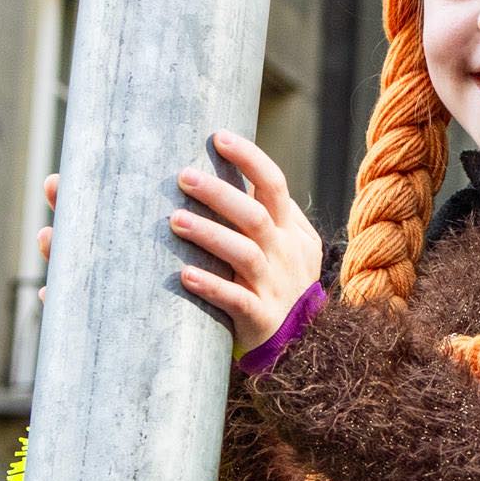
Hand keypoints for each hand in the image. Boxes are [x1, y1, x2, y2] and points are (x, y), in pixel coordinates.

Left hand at [174, 133, 323, 355]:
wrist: (305, 343)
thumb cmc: (281, 284)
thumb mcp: (287, 246)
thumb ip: (266, 214)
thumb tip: (228, 174)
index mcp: (292, 231)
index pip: (275, 185)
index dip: (249, 159)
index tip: (218, 137)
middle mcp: (286, 254)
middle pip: (256, 216)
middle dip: (219, 193)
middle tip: (183, 176)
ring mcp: (276, 286)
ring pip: (245, 254)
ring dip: (210, 235)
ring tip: (175, 221)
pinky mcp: (262, 317)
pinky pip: (237, 300)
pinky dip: (212, 286)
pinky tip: (184, 275)